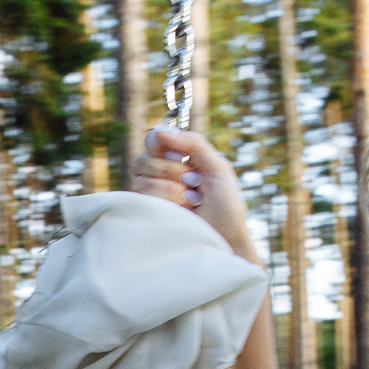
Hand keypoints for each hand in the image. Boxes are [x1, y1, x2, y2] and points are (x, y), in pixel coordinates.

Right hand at [127, 127, 257, 261]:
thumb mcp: (217, 167)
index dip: (158, 141)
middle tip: (194, 183)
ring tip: (193, 201)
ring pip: (142, 178)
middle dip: (171, 170)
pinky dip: (168, 199)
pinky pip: (143, 195)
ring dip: (173, 188)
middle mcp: (160, 177)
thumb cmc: (226, 206)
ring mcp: (152, 197)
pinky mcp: (147, 214)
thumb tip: (160, 130)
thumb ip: (193, 143)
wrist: (226, 238)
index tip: (175, 152)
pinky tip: (183, 210)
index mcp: (178, 160)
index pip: (152, 140)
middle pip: (142, 159)